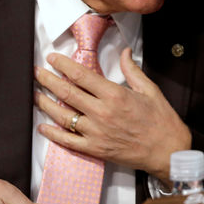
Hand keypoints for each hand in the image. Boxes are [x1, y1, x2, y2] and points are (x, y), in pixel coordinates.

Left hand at [34, 47, 191, 179]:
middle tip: (36, 72)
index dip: (63, 65)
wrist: (168, 151)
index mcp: (115, 95)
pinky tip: (43, 127)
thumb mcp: (150, 90)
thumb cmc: (161, 121)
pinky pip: (68, 141)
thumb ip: (132, 70)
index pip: (81, 76)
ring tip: (35, 95)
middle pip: (67, 93)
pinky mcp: (95, 149)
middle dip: (48, 80)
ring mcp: (96, 133)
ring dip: (45, 104)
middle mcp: (102, 113)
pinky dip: (52, 134)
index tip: (53, 59)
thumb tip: (125, 51)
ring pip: (63, 116)